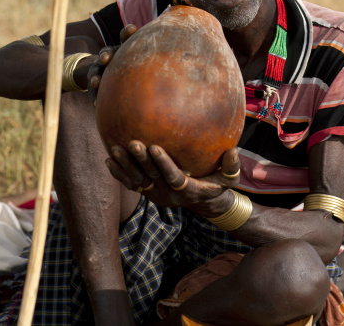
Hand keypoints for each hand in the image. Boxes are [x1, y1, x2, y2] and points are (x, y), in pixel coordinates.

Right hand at [87, 24, 137, 98]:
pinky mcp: (94, 82)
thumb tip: (172, 44)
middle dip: (106, 54)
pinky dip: (95, 96)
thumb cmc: (129, 65)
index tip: (132, 28)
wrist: (108, 74)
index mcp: (122, 48)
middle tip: (105, 58)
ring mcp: (99, 68)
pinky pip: (93, 89)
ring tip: (95, 82)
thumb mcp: (136, 59)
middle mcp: (109, 56)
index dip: (126, 32)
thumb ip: (144, 54)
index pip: (124, 38)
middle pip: (107, 52)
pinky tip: (96, 104)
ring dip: (95, 76)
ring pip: (96, 70)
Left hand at [105, 141, 240, 216]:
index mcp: (187, 190)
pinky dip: (120, 174)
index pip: (173, 177)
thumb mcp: (229, 179)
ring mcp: (157, 195)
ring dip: (125, 166)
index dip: (163, 164)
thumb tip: (234, 151)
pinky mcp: (149, 193)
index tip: (155, 147)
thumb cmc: (218, 185)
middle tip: (132, 142)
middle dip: (140, 161)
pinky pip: (131, 184)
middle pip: (151, 178)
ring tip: (114, 149)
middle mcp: (169, 195)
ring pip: (137, 182)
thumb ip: (231, 166)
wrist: (205, 202)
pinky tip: (109, 160)